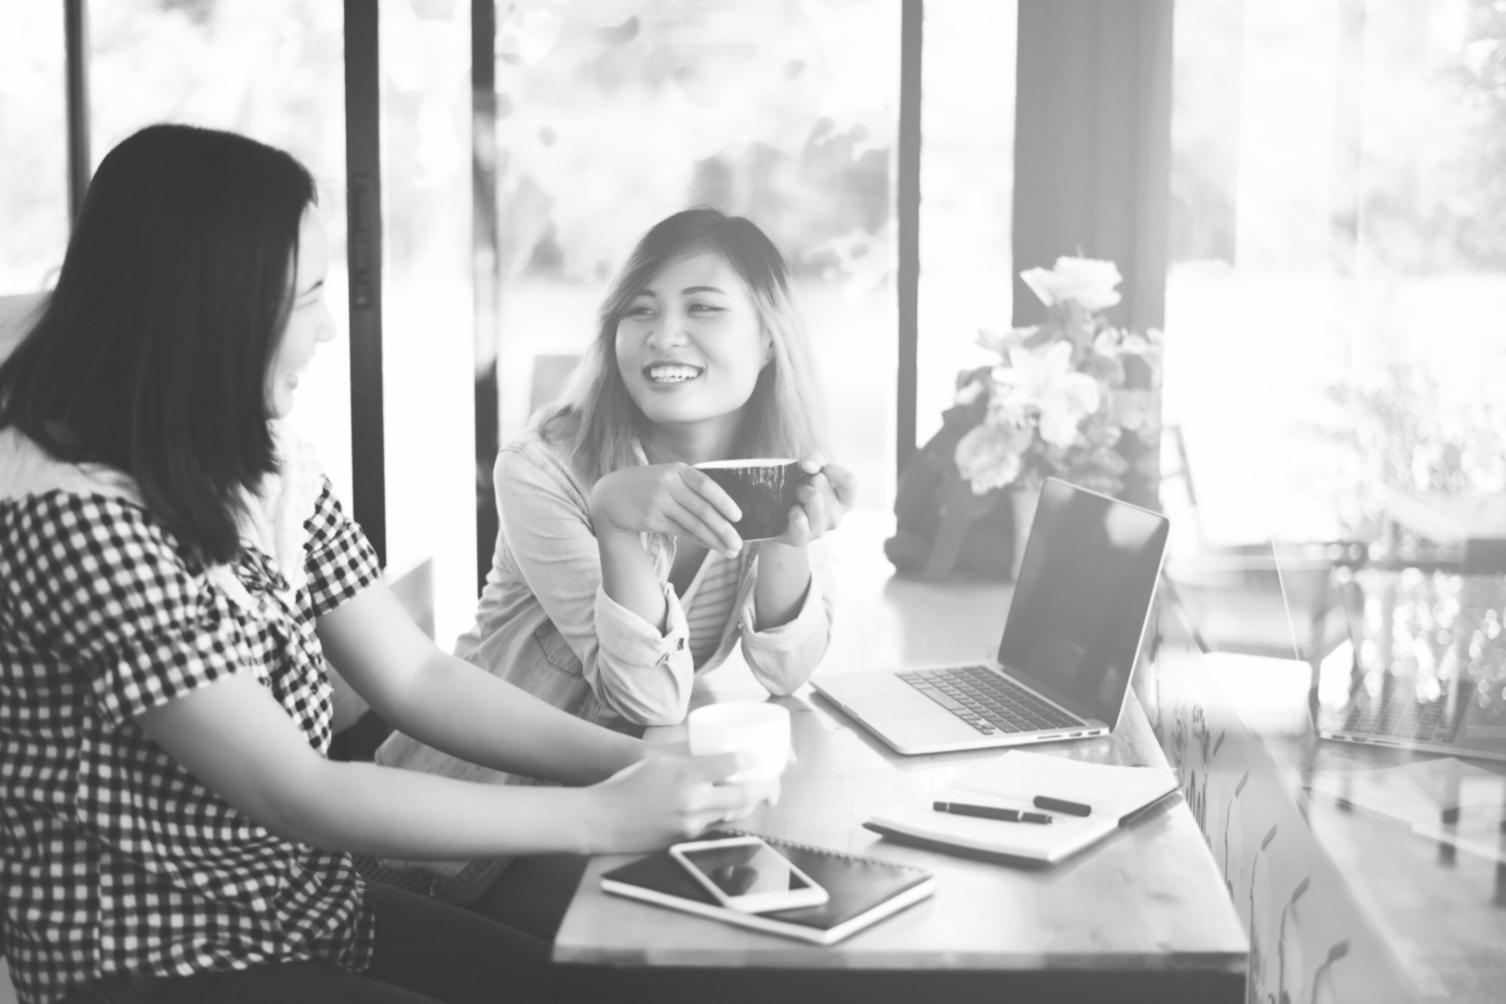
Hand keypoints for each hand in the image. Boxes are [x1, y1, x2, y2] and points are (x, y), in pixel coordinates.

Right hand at [588, 751, 772, 851]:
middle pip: (742, 796)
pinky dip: (725, 815)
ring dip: (747, 804)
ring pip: (732, 814)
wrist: (604, 820)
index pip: (730, 765)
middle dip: (763, 789)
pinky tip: (727, 807)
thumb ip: (688, 756)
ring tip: (754, 794)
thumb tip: (714, 748)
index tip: (755, 755)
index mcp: (686, 776)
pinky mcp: (686, 839)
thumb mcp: (658, 761)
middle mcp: (693, 802)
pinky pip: (715, 826)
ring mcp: (691, 824)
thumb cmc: (628, 784)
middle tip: (771, 783)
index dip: (748, 759)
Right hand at [589, 463, 743, 557]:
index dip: (725, 502)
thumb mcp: (667, 476)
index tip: (739, 516)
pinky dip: (699, 540)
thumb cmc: (647, 486)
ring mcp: (658, 501)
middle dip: (724, 529)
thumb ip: (690, 486)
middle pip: (703, 509)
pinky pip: (680, 532)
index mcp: (677, 469)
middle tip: (739, 543)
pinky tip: (711, 546)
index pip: (707, 485)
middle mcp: (668, 484)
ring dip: (715, 539)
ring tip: (730, 550)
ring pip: (693, 524)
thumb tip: (723, 509)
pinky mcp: (650, 519)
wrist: (611, 494)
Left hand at [770, 458, 856, 547]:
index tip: (819, 469)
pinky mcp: (801, 539)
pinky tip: (791, 510)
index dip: (833, 470)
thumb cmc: (799, 489)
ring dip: (799, 491)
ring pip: (814, 499)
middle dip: (807, 480)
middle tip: (800, 486)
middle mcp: (835, 517)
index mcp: (844, 501)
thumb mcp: (809, 469)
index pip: (850, 481)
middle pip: (823, 485)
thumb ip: (814, 460)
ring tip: (794, 496)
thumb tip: (809, 466)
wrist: (774, 517)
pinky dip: (793, 511)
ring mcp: (819, 530)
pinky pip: (800, 520)